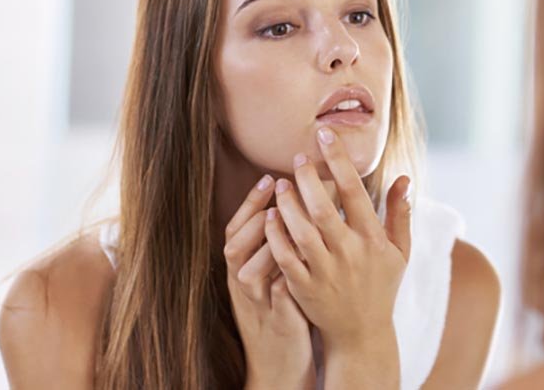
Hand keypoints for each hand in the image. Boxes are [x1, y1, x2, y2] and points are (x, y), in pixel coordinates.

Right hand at [224, 175, 315, 389]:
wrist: (281, 365)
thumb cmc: (285, 310)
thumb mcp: (278, 274)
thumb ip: (285, 241)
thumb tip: (307, 198)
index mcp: (244, 270)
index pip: (238, 230)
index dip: (251, 204)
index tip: (269, 177)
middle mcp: (244, 286)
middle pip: (236, 246)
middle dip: (255, 217)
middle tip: (279, 192)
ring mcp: (258, 305)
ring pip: (249, 272)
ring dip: (265, 246)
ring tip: (282, 222)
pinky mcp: (277, 324)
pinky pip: (275, 299)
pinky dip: (283, 282)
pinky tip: (299, 262)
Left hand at [266, 126, 411, 388]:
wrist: (362, 334)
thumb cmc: (381, 286)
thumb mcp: (400, 251)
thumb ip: (400, 213)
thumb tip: (403, 178)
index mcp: (374, 240)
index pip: (354, 191)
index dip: (338, 160)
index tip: (324, 135)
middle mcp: (350, 254)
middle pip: (323, 208)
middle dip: (307, 178)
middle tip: (297, 158)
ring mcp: (326, 272)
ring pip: (302, 231)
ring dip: (288, 204)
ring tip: (280, 184)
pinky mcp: (305, 288)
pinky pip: (286, 258)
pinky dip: (276, 236)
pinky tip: (269, 217)